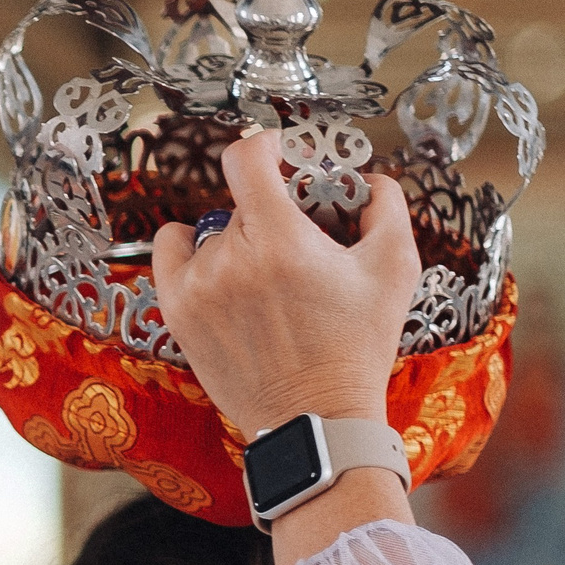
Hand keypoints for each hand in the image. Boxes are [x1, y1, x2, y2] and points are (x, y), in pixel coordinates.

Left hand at [153, 130, 423, 564]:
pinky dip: (189, 245)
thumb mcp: (394, 271)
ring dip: (241, 241)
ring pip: (215, 231)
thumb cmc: (356, 349)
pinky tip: (213, 257)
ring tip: (270, 277)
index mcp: (281, 242)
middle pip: (243, 203)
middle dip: (273, 212)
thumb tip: (369, 178)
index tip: (280, 154)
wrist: (314, 419)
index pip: (246, 157)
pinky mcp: (177, 310)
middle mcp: (230, 259)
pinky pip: (169, 248)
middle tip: (299, 239)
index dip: (265, 145)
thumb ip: (386, 207)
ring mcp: (197, 286)